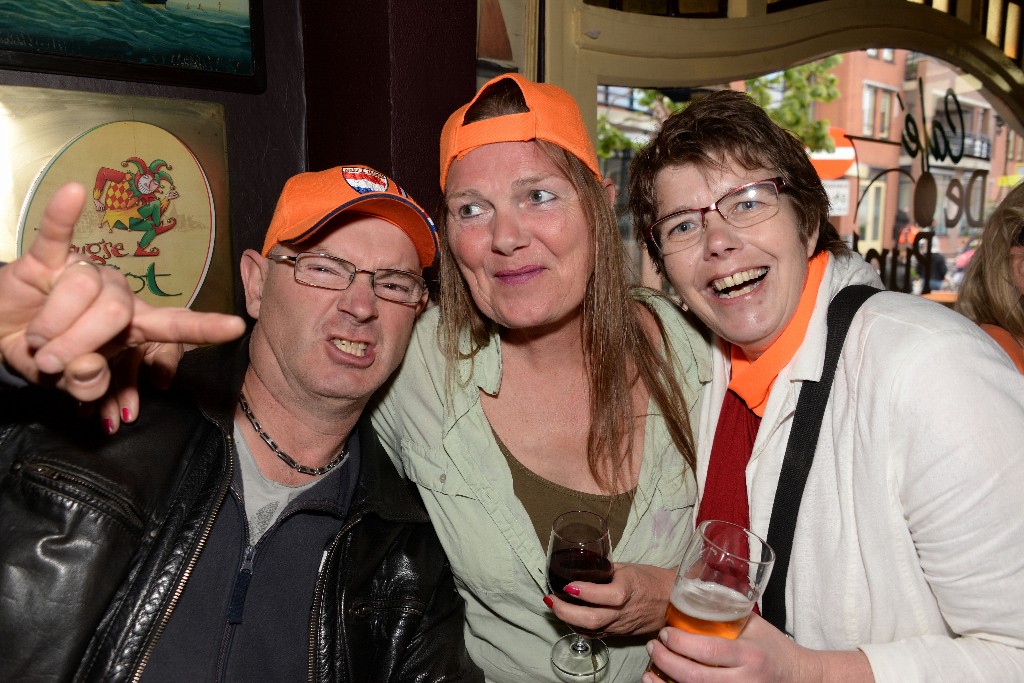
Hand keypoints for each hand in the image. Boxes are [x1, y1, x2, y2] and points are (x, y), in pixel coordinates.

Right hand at [0, 182, 244, 402]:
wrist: (3, 333)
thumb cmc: (49, 355)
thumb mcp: (69, 382)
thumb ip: (86, 384)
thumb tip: (88, 366)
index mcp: (134, 326)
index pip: (176, 325)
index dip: (204, 328)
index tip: (236, 327)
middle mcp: (118, 294)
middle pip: (118, 313)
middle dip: (80, 345)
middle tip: (52, 362)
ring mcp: (85, 271)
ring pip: (83, 289)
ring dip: (52, 328)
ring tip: (38, 341)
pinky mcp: (47, 257)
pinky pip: (57, 233)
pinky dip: (63, 215)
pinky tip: (74, 192)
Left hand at [545, 562, 674, 635]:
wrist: (672, 602)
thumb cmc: (651, 579)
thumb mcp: (628, 567)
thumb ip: (604, 570)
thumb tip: (581, 566)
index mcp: (628, 590)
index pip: (604, 595)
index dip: (583, 591)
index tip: (567, 585)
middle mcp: (623, 612)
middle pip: (592, 619)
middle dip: (565, 611)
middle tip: (550, 599)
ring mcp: (621, 626)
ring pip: (591, 630)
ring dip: (568, 620)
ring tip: (554, 606)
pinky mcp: (619, 634)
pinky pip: (596, 634)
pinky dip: (579, 627)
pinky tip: (569, 617)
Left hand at [642, 614, 872, 682]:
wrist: (799, 678)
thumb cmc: (773, 648)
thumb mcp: (755, 626)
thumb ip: (728, 613)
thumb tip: (694, 591)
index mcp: (749, 655)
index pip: (708, 650)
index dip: (680, 644)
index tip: (664, 633)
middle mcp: (744, 681)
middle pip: (695, 677)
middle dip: (666, 662)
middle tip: (652, 646)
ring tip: (648, 671)